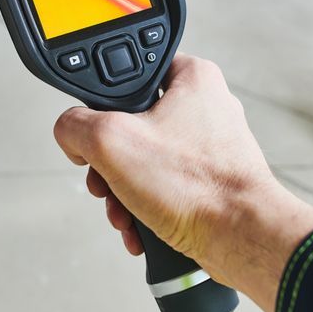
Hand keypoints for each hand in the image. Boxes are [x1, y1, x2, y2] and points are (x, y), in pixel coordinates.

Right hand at [53, 54, 312, 311]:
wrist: (242, 239)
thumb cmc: (197, 188)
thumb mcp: (111, 142)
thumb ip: (76, 124)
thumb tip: (70, 132)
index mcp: (192, 77)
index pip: (130, 72)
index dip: (103, 104)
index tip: (96, 129)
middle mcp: (207, 106)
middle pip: (132, 125)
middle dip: (109, 164)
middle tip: (106, 179)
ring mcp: (212, 146)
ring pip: (145, 162)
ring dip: (123, 192)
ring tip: (124, 212)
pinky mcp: (212, 180)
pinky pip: (164, 188)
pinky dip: (145, 208)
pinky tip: (140, 228)